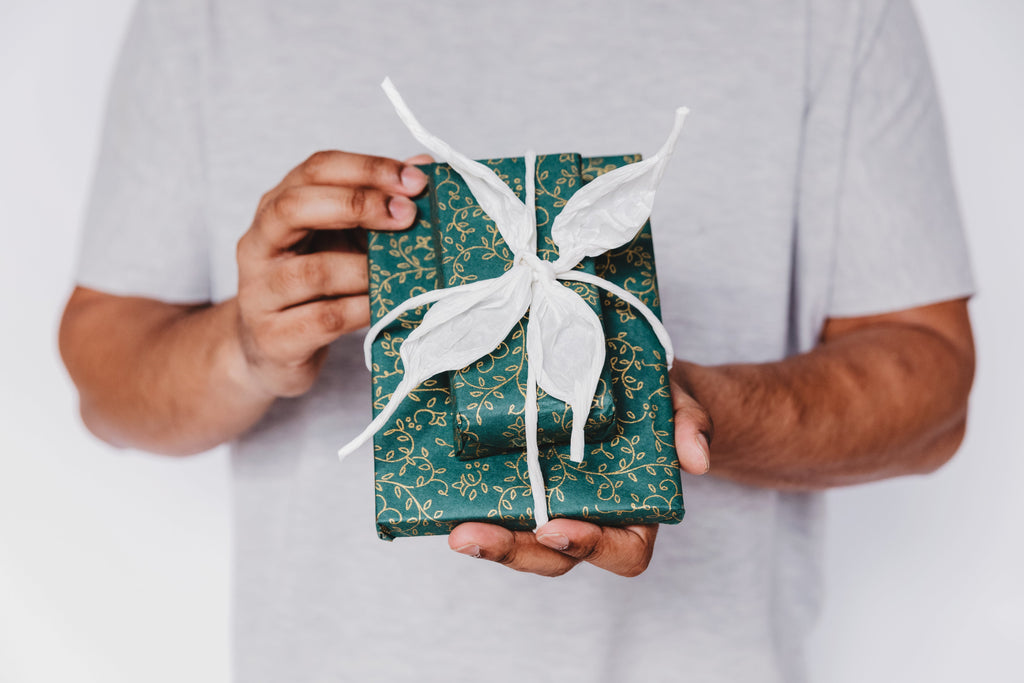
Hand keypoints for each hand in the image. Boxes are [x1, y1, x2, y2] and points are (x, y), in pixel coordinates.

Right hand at [234, 151, 430, 397]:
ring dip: (365, 267)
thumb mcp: (343, 240)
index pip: (315, 170)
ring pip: (311, 271)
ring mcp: (260, 293)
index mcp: (276, 208)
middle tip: (407, 215)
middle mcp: (259, 244)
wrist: (271, 352)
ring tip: (405, 268)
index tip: (414, 181)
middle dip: (356, 204)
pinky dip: (364, 309)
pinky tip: (389, 304)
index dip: (366, 169)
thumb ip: (378, 204)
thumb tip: (424, 166)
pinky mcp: (274, 337)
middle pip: (295, 207)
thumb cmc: (315, 289)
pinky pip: (324, 318)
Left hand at [448, 362, 711, 576]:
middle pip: (555, 555)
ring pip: (520, 539)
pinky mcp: (522, 483)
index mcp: (636, 512)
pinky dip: (473, 506)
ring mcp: (553, 503)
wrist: (628, 377)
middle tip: (470, 536)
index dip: (591, 548)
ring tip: (454, 529)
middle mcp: (591, 517)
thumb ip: (690, 425)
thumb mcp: (678, 402)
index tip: (555, 527)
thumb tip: (695, 461)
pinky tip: (444, 496)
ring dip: (487, 540)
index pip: (624, 552)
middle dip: (513, 551)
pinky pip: (498, 506)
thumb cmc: (657, 399)